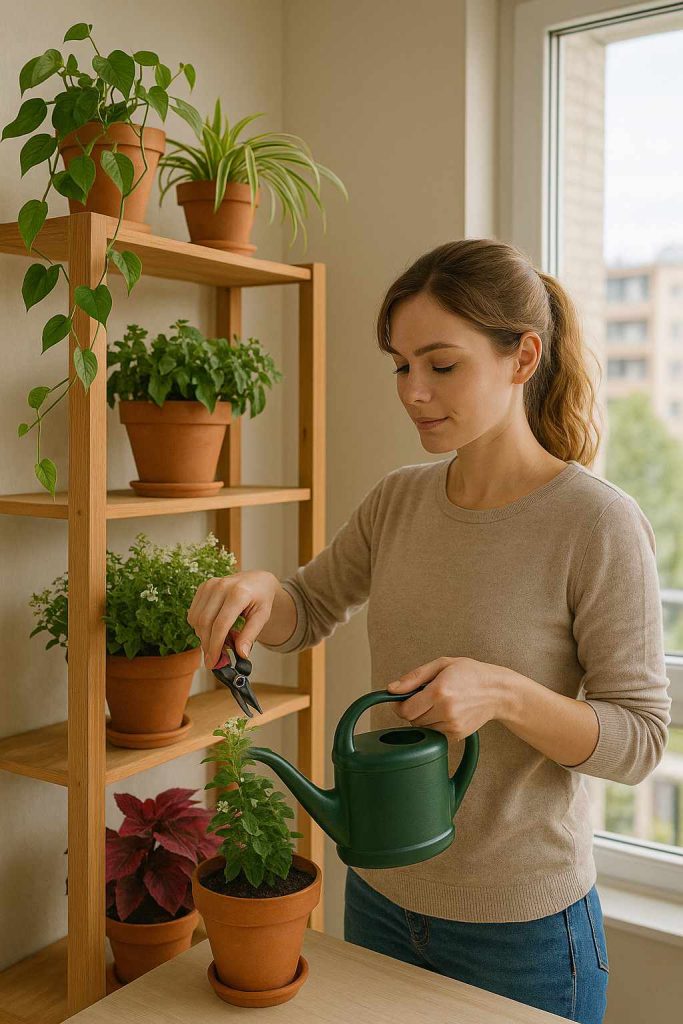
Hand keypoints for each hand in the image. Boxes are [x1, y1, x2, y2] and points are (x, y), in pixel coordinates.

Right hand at [187, 570, 277, 668]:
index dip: (215, 646)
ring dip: (203, 637)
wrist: (257, 580)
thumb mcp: (262, 617)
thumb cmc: (261, 599)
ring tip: (218, 642)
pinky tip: (213, 630)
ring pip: (196, 620)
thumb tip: (242, 654)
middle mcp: (221, 586)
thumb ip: (250, 635)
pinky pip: (194, 614)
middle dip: (207, 645)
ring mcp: (210, 585)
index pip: (220, 624)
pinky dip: (200, 627)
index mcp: (239, 593)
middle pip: (205, 623)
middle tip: (214, 660)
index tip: (214, 662)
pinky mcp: (203, 587)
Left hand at [386, 656, 505, 740]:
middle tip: (426, 697)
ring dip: (424, 718)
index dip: (400, 705)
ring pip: (423, 728)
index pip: (405, 710)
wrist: (498, 692)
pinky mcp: (457, 735)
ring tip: (439, 703)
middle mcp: (446, 711)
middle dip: (413, 709)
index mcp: (439, 692)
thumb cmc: (471, 674)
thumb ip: (414, 677)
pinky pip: (434, 734)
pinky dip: (435, 725)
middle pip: (412, 720)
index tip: (403, 699)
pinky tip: (446, 712)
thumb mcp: (442, 664)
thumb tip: (391, 689)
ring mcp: (453, 725)